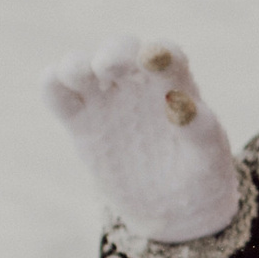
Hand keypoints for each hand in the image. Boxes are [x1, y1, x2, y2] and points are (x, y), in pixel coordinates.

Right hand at [42, 38, 241, 243]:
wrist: (172, 208)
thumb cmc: (200, 177)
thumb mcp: (207, 158)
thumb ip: (199, 130)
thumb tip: (183, 105)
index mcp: (176, 87)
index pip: (168, 56)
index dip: (160, 53)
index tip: (153, 58)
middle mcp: (139, 85)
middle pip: (121, 49)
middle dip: (114, 51)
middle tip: (111, 68)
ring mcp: (107, 101)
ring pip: (83, 64)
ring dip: (76, 63)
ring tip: (81, 77)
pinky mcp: (82, 122)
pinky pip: (58, 93)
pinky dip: (51, 83)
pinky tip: (54, 85)